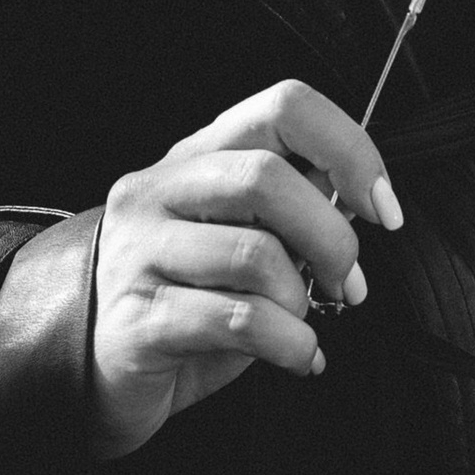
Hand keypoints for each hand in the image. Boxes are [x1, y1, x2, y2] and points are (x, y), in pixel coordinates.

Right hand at [89, 77, 402, 463]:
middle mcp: (161, 191)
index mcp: (197, 157)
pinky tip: (297, 356)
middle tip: (345, 283)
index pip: (283, 107)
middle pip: (267, 178)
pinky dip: (290, 345)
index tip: (382, 208)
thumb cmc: (183, 298)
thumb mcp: (236, 237)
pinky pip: (237, 321)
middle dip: (330, 238)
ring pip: (256, 256)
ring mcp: (141, 253)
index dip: (349, 150)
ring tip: (303, 324)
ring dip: (303, 301)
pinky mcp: (139, 320)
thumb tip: (360, 204)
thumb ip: (288, 211)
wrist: (92, 367)